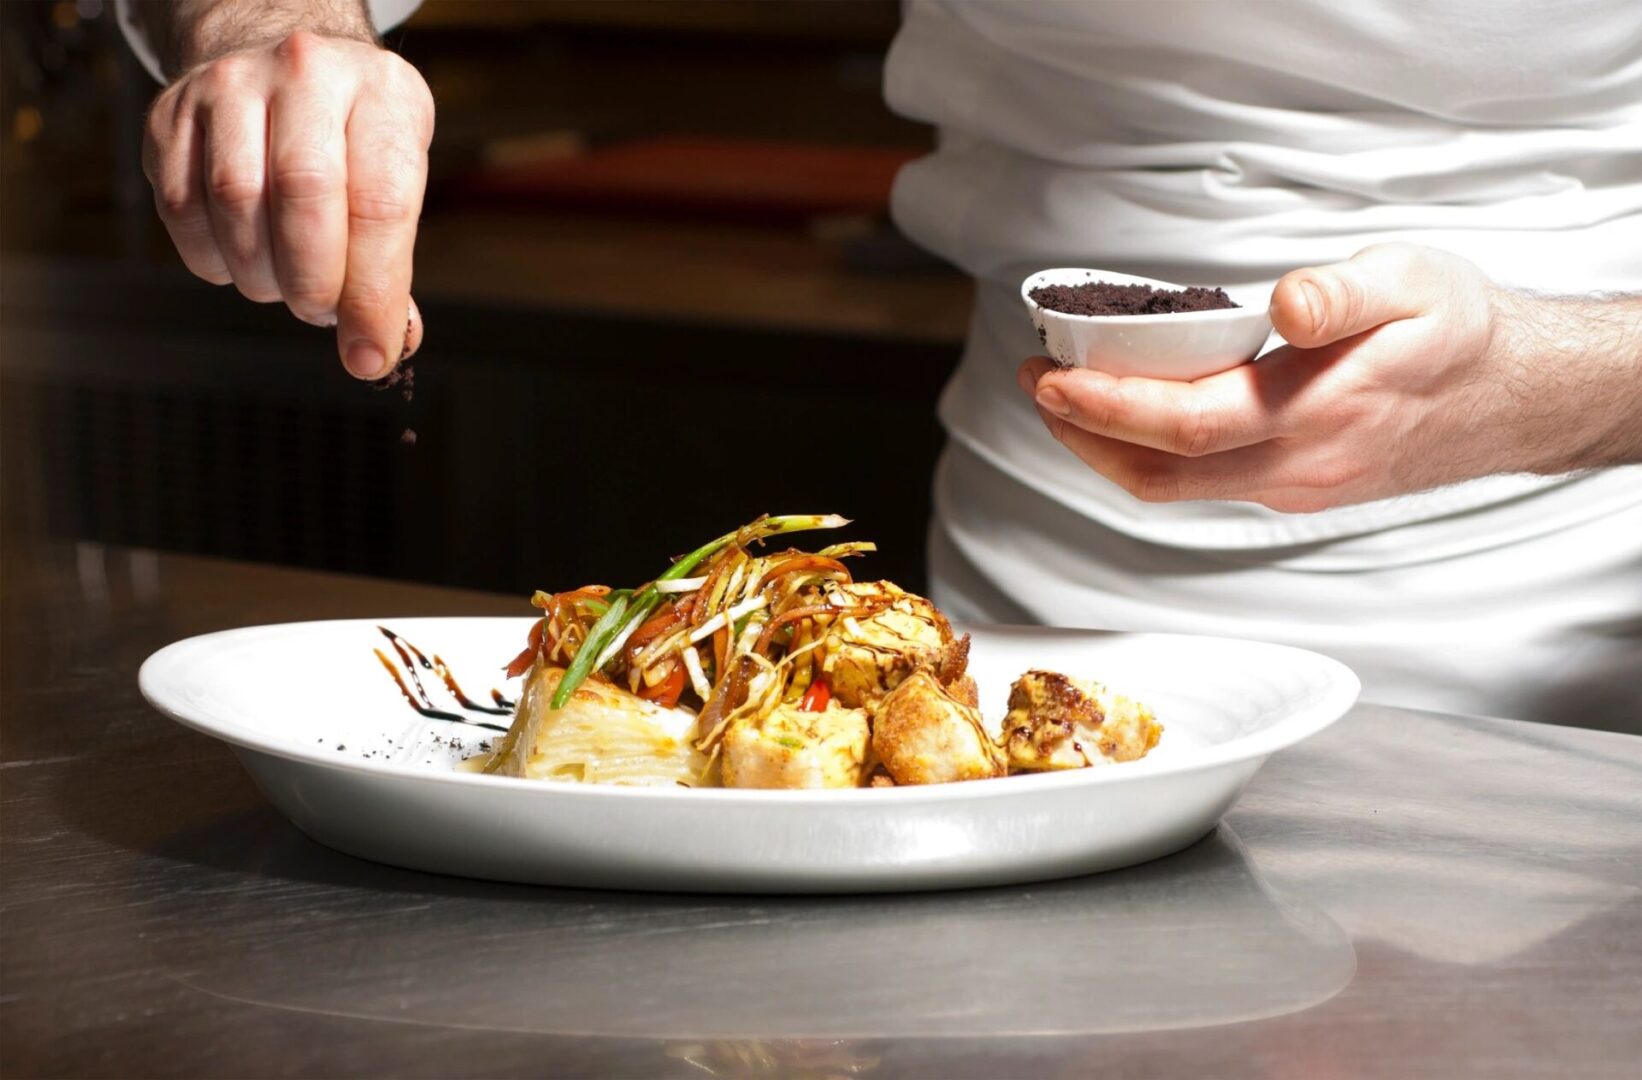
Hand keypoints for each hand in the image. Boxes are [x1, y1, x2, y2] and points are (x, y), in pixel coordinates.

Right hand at [142, 30, 432, 378]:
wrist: (287, 65)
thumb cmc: (355, 138)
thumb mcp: (398, 176)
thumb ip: (392, 261)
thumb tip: (380, 346)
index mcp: (381, 94)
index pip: (380, 204)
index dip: (373, 293)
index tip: (371, 353)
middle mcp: (304, 75)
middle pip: (302, 196)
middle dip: (313, 283)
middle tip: (321, 312)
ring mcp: (229, 87)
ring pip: (235, 203)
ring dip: (263, 274)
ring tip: (287, 282)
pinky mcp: (171, 114)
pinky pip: (181, 208)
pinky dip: (214, 258)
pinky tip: (243, 256)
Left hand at [1018, 243, 1630, 512]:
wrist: (1512, 397)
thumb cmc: (1459, 331)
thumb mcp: (1416, 282)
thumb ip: (1347, 292)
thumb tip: (1286, 301)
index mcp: (1323, 412)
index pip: (1190, 425)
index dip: (1111, 408)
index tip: (1053, 381)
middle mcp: (1301, 466)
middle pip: (1162, 474)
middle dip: (1084, 434)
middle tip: (1040, 382)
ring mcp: (1295, 488)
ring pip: (1176, 488)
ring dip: (1110, 449)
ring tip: (1067, 396)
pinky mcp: (1293, 490)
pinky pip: (1201, 485)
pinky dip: (1149, 454)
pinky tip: (1130, 415)